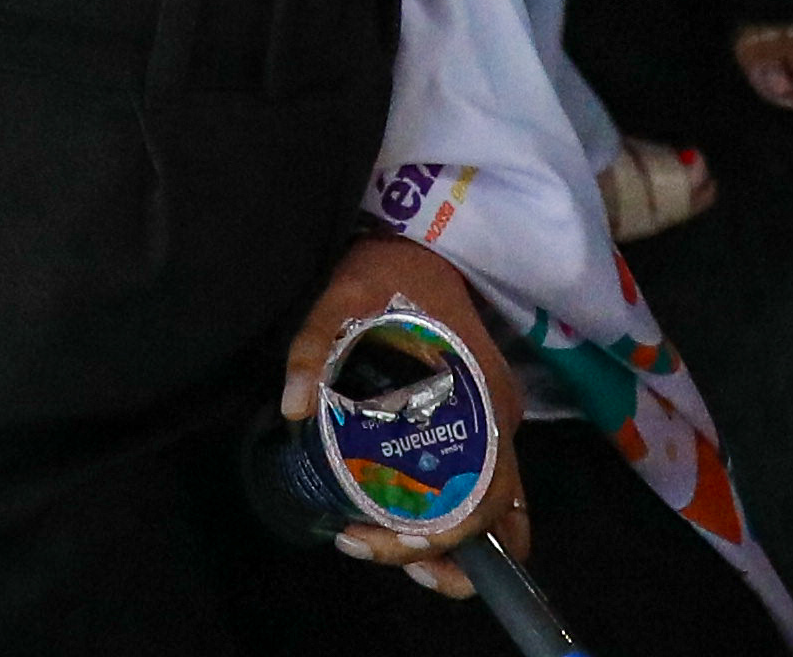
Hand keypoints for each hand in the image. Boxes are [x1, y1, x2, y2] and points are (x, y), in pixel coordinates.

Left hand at [275, 235, 508, 575]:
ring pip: (491, 510)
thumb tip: (294, 407)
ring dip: (446, 543)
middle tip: (364, 544)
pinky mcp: (476, 418)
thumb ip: (316, 347)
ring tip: (382, 549)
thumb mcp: (343, 297)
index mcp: (483, 399)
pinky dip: (449, 517)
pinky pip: (477, 486)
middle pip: (493, 519)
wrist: (416, 238)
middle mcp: (498, 421)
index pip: (482, 500)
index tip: (366, 534)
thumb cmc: (388, 270)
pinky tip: (402, 524)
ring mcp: (491, 421)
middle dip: (438, 553)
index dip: (433, 538)